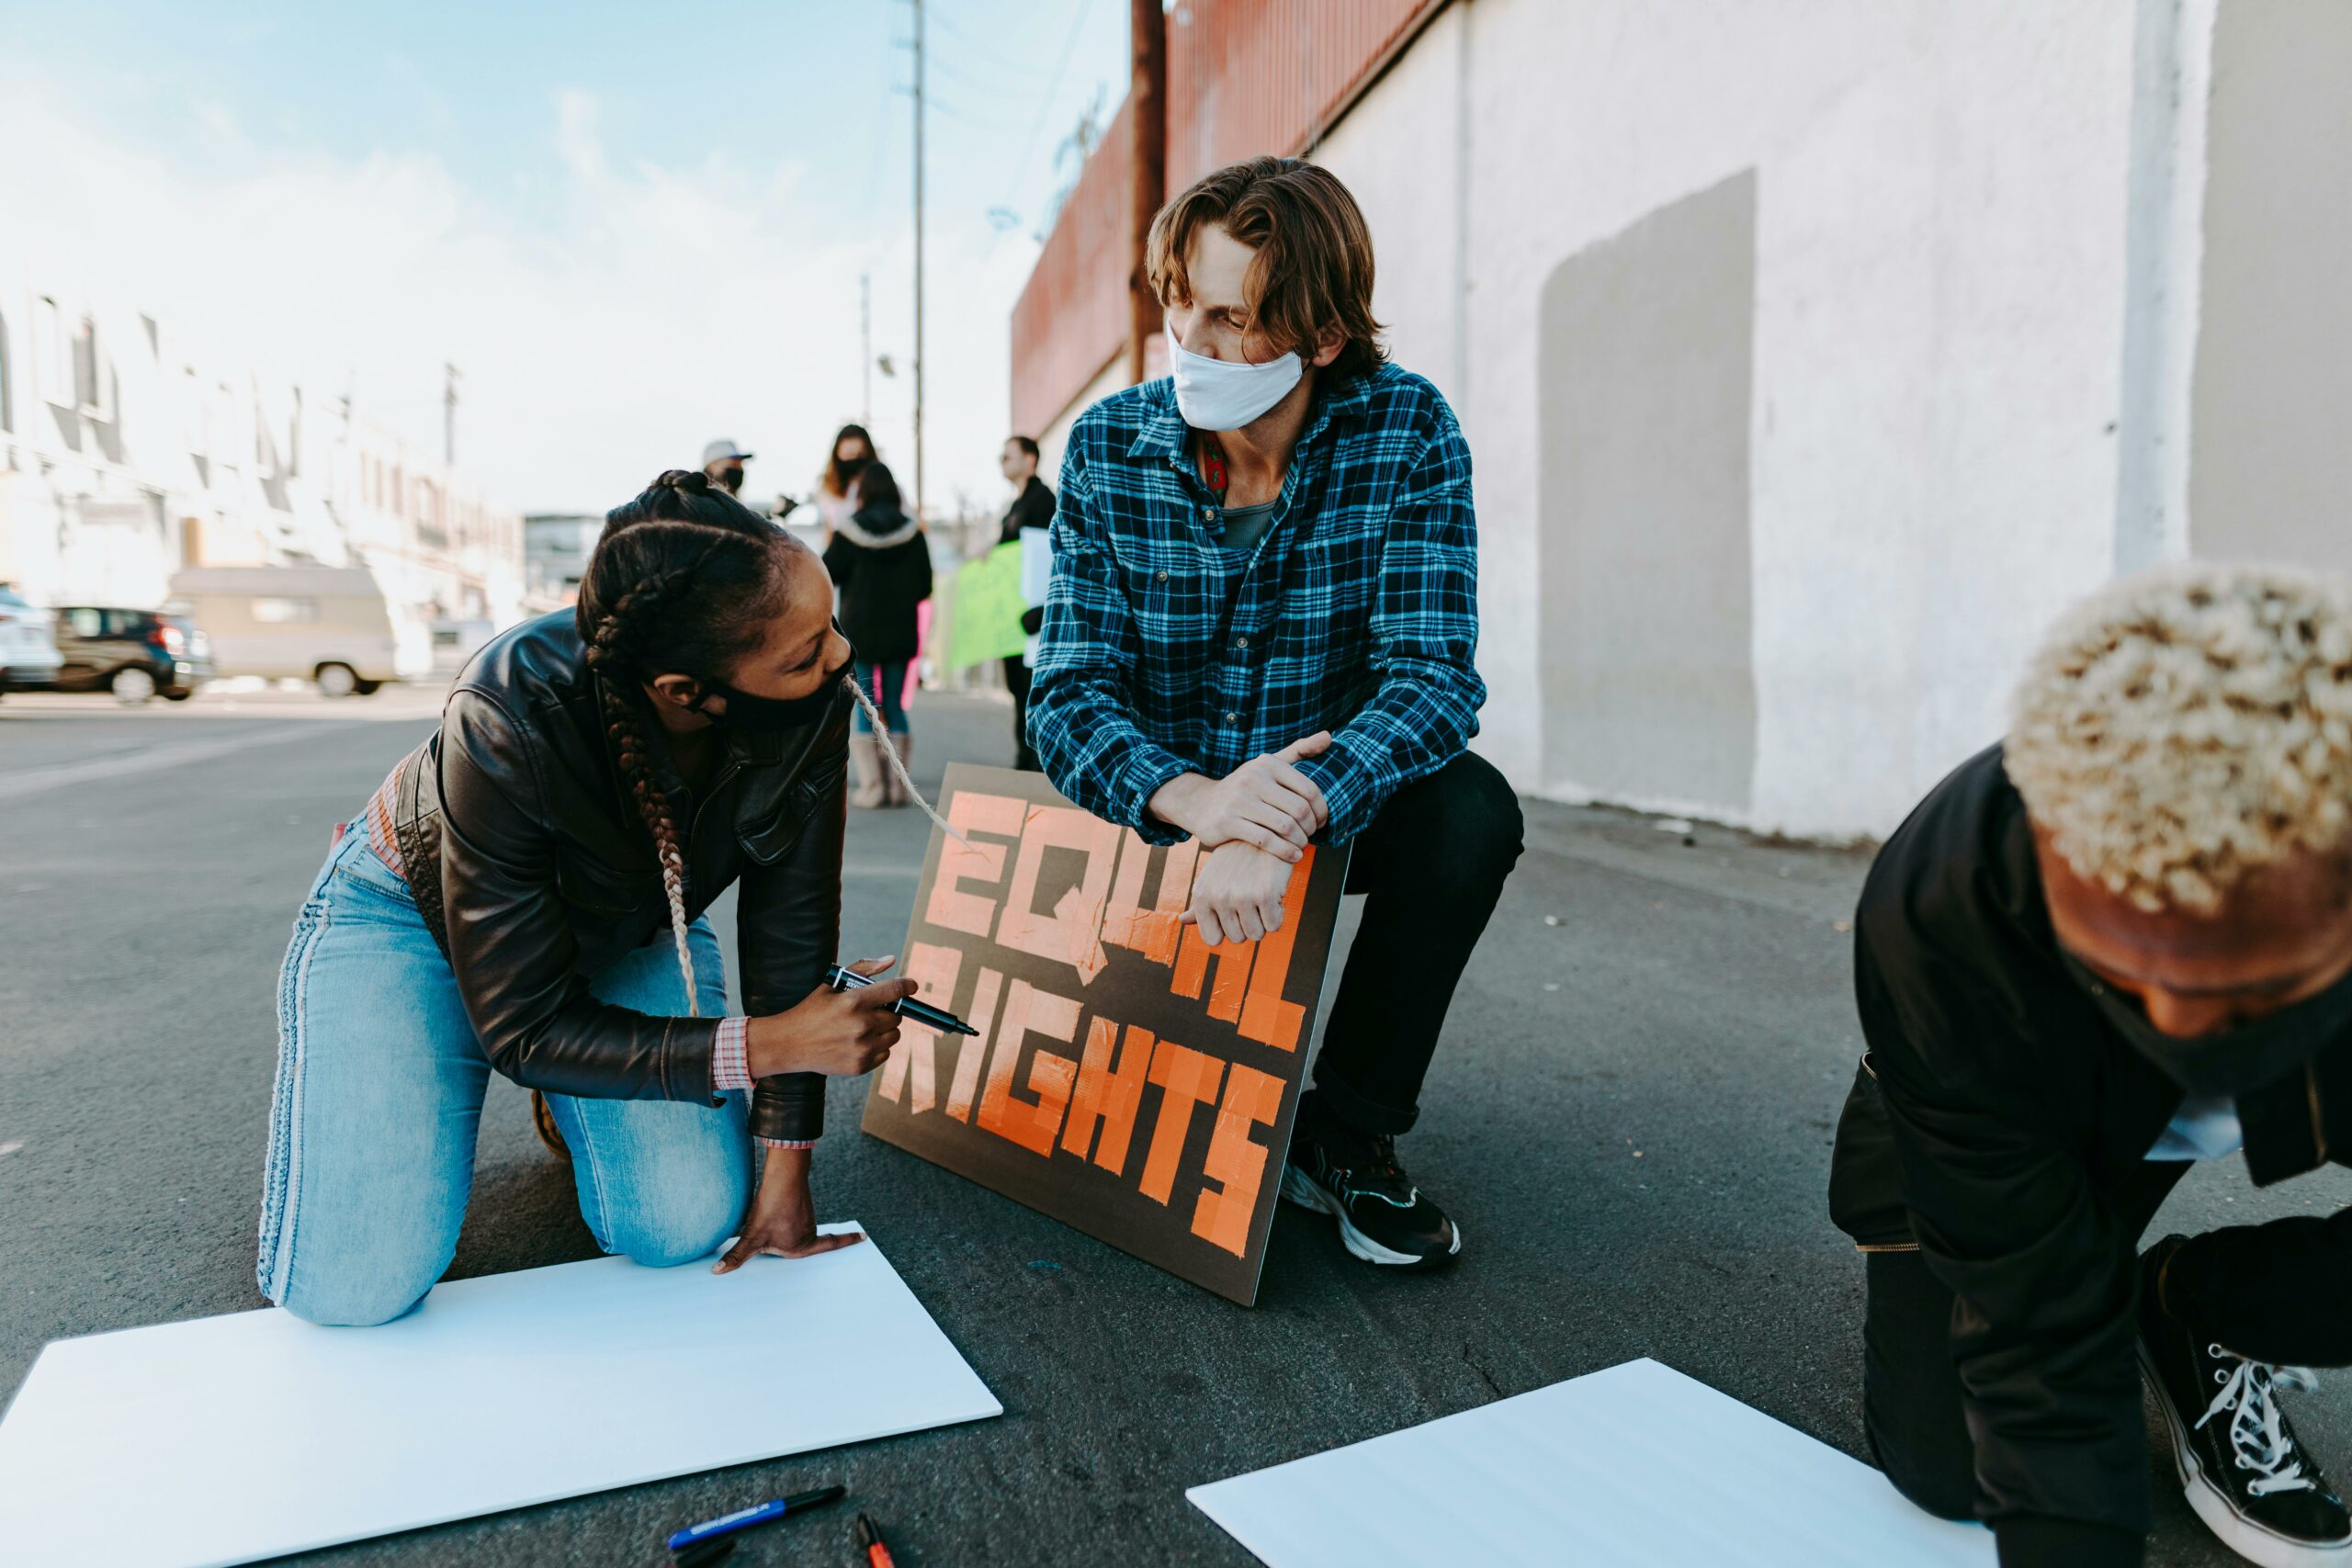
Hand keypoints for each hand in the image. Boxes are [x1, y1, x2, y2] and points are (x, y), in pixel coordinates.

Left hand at [713, 1147, 863, 1273]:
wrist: (782, 1175)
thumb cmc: (771, 1209)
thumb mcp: (751, 1236)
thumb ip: (736, 1256)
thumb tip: (717, 1272)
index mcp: (802, 1245)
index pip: (829, 1246)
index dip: (846, 1241)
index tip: (862, 1236)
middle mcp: (808, 1231)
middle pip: (803, 1242)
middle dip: (792, 1240)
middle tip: (788, 1234)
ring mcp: (805, 1216)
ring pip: (796, 1228)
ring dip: (785, 1227)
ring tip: (771, 1221)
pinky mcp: (798, 1203)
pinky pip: (792, 1215)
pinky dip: (784, 1216)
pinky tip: (773, 1211)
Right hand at [746, 956, 916, 1077]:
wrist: (789, 1044)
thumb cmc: (812, 1010)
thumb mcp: (832, 984)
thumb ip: (863, 969)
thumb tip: (891, 960)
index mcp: (854, 1001)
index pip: (895, 990)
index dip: (907, 986)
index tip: (911, 986)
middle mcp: (861, 1025)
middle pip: (897, 1015)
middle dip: (888, 1011)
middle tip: (872, 1011)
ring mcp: (862, 1048)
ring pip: (894, 1035)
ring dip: (885, 1030)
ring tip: (864, 1028)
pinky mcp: (860, 1066)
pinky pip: (886, 1054)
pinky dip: (878, 1047)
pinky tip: (859, 1043)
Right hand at [1150, 732, 1332, 857]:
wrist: (1201, 803)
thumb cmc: (1245, 787)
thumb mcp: (1268, 764)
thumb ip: (1299, 750)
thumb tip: (1329, 736)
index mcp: (1268, 764)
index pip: (1309, 790)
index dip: (1321, 810)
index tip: (1320, 822)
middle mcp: (1253, 779)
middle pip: (1299, 810)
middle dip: (1310, 828)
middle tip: (1309, 836)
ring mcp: (1239, 801)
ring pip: (1285, 827)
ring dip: (1299, 841)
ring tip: (1301, 846)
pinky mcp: (1228, 822)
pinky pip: (1266, 840)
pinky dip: (1285, 852)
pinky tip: (1292, 856)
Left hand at [1180, 841, 1294, 945]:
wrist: (1266, 832)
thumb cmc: (1238, 860)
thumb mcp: (1214, 878)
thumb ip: (1199, 904)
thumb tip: (1182, 921)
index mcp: (1202, 895)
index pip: (1212, 939)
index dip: (1228, 930)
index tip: (1235, 913)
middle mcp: (1218, 897)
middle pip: (1238, 939)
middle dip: (1249, 924)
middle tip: (1253, 900)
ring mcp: (1241, 896)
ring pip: (1257, 934)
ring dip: (1265, 920)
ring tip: (1263, 895)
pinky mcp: (1265, 894)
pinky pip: (1274, 925)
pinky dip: (1279, 913)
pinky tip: (1275, 892)